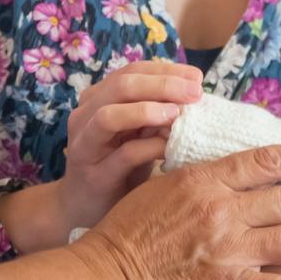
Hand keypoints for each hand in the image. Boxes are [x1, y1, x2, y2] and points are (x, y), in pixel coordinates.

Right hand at [62, 58, 202, 227]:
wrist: (84, 208)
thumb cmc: (118, 165)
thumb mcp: (138, 132)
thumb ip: (157, 112)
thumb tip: (194, 93)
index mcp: (98, 98)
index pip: (132, 71)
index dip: (166, 71)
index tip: (196, 78)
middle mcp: (85, 116)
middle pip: (122, 86)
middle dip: (163, 85)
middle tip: (195, 94)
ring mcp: (86, 145)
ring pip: (109, 116)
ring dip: (148, 111)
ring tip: (177, 114)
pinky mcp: (95, 175)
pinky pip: (123, 155)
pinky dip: (150, 147)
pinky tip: (171, 147)